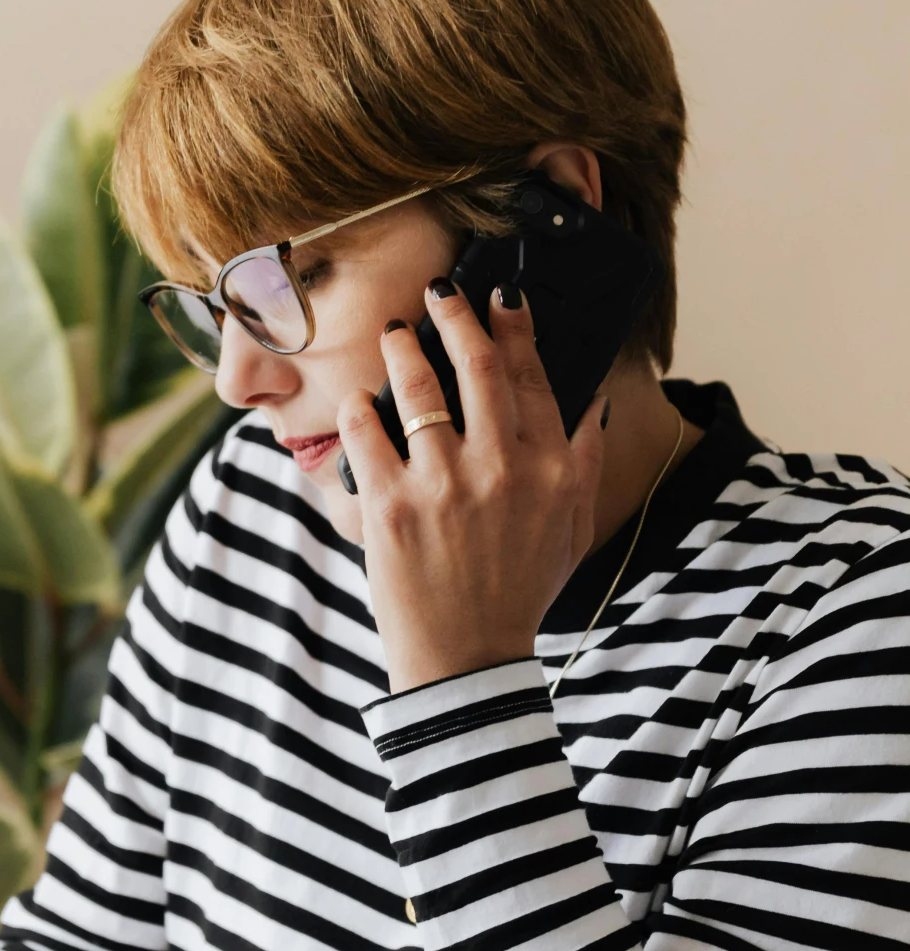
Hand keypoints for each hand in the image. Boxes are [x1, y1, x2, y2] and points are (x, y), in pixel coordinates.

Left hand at [337, 279, 606, 693]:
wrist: (467, 659)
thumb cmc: (519, 591)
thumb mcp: (573, 529)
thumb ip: (586, 463)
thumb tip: (592, 403)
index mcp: (551, 470)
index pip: (532, 376)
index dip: (515, 325)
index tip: (501, 294)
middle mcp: (502, 469)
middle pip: (478, 364)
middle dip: (455, 315)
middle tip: (438, 292)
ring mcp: (443, 485)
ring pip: (418, 388)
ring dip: (402, 348)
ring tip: (393, 333)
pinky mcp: (390, 506)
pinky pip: (366, 431)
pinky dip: (359, 407)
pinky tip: (358, 399)